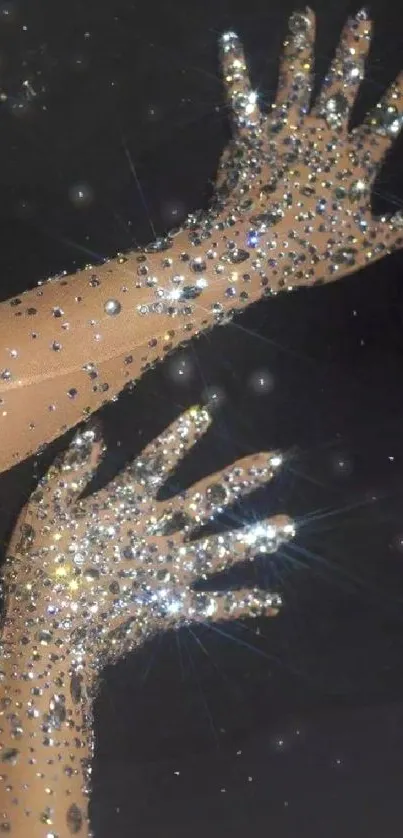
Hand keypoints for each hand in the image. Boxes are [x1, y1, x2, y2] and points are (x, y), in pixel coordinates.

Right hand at [3, 407, 293, 684]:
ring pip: (223, 548)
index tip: (206, 412)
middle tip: (276, 461)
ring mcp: (171, 571)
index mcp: (126, 506)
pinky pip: (216, 606)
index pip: (157, 461)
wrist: (50, 637)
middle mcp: (159, 532)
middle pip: (209, 499)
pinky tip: (273, 600)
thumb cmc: (41, 570)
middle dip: (242, 478)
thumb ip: (71, 470)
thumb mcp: (44, 510)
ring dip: (257, 536)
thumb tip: (97, 433)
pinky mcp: (174, 607)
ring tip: (289, 526)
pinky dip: (244, 602)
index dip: (180, 436)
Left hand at [214, 7, 402, 283]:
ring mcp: (285, 131)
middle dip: (353, 49)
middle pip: (343, 84)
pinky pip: (242, 96)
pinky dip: (234, 68)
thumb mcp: (365, 246)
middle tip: (359, 17)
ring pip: (296, 77)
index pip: (387, 120)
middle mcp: (322, 136)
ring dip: (301, 43)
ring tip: (304, 15)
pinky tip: (229, 41)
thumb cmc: (310, 253)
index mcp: (353, 162)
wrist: (253, 251)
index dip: (400, 94)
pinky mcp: (250, 135)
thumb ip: (397, 229)